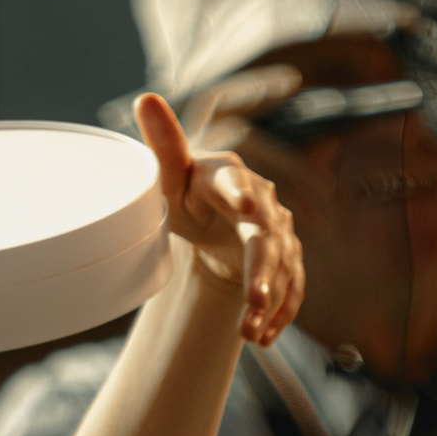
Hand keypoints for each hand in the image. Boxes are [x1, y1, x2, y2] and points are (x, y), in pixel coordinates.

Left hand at [134, 92, 302, 344]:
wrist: (213, 221)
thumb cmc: (185, 193)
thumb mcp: (168, 176)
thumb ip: (162, 145)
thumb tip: (145, 98)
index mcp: (228, 175)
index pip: (236, 181)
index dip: (242, 192)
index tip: (248, 207)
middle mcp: (262, 202)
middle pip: (266, 237)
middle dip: (263, 269)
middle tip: (254, 298)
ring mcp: (278, 233)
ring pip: (283, 269)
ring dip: (270, 301)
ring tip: (250, 332)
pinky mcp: (287, 260)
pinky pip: (291, 289)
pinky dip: (279, 315)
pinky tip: (262, 337)